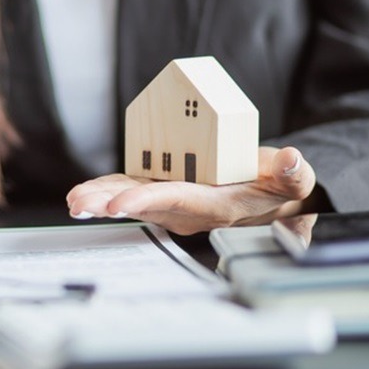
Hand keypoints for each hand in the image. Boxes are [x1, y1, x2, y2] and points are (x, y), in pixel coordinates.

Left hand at [65, 147, 315, 234]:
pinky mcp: (164, 188)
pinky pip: (131, 189)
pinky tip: (85, 192)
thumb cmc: (277, 188)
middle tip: (80, 203)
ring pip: (132, 198)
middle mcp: (187, 208)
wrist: (269, 198)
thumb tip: (292, 160)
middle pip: (142, 204)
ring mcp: (172, 200)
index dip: (146, 200)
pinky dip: (108, 190)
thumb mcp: (294, 181)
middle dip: (109, 203)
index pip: (175, 201)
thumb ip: (293, 173)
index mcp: (214, 204)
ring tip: (74, 200)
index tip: (119, 203)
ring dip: (101, 199)